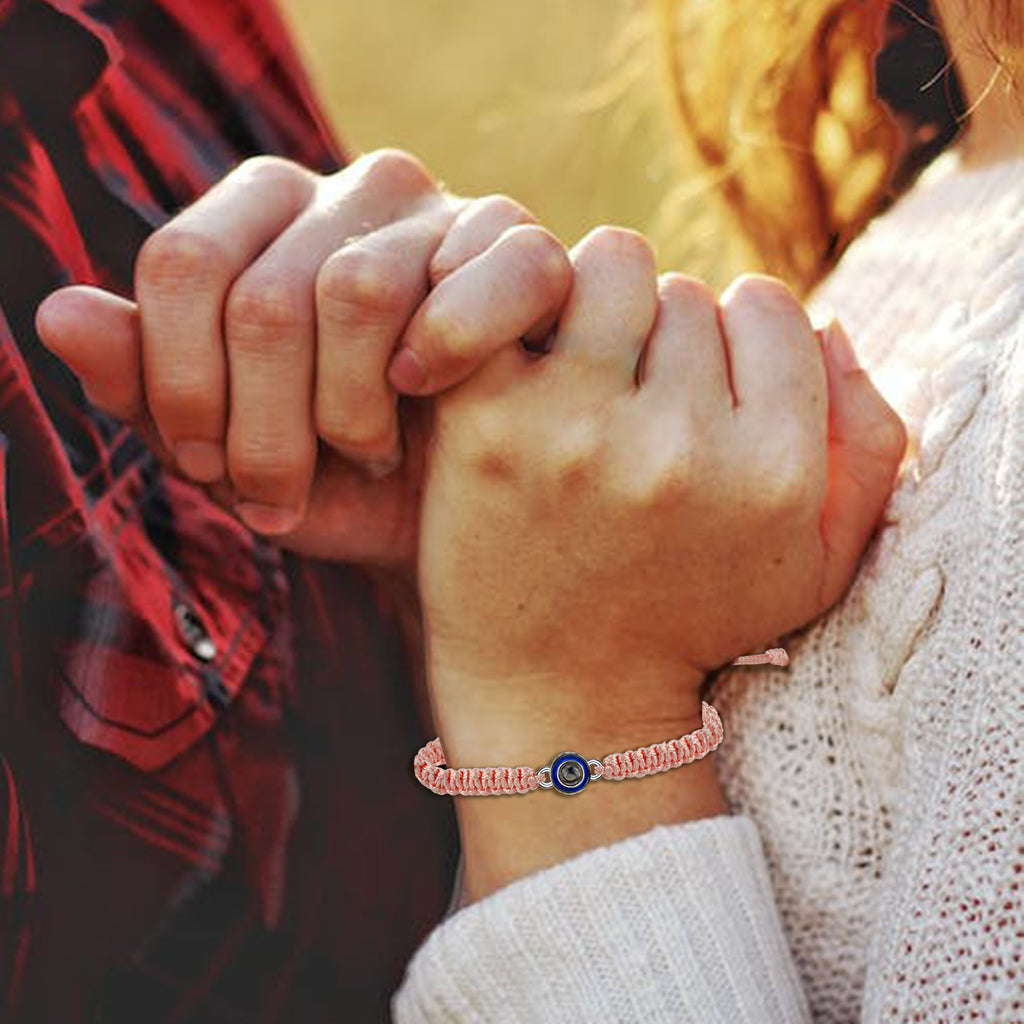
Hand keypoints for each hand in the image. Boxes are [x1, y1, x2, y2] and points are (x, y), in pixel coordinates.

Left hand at [35, 152, 569, 567]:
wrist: (443, 514)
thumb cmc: (329, 475)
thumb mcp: (224, 449)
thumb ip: (143, 383)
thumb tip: (59, 314)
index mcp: (264, 211)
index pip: (182, 262)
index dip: (179, 383)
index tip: (202, 466)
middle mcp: (349, 188)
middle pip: (265, 295)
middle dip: (265, 429)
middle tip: (280, 496)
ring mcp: (440, 209)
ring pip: (356, 290)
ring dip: (351, 411)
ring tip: (366, 455)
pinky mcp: (520, 246)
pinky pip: (480, 275)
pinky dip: (448, 349)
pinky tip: (429, 393)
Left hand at [419, 227, 906, 750]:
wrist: (561, 693)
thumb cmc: (692, 620)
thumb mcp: (818, 563)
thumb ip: (868, 444)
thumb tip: (834, 327)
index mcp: (773, 473)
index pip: (773, 309)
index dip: (737, 341)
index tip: (704, 386)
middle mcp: (681, 446)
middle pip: (686, 292)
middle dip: (664, 337)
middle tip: (634, 396)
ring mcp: (580, 429)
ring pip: (610, 269)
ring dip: (599, 306)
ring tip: (581, 372)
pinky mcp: (490, 422)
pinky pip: (518, 290)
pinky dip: (520, 306)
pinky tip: (520, 358)